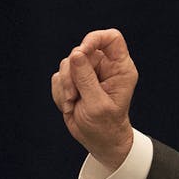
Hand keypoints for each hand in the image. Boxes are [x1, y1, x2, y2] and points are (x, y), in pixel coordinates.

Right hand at [51, 28, 137, 169]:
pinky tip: (69, 106)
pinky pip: (58, 77)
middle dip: (72, 73)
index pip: (111, 38)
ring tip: (72, 104)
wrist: (98, 141)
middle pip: (81, 50)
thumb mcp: (97, 104)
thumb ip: (86, 78)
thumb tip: (75, 54)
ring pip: (66, 64)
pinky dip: (60, 92)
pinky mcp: (73, 81)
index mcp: (119, 69)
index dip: (94, 39)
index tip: (81, 52)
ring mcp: (88, 73)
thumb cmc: (106, 126)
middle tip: (73, 95)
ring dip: (65, 86)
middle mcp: (104, 67)